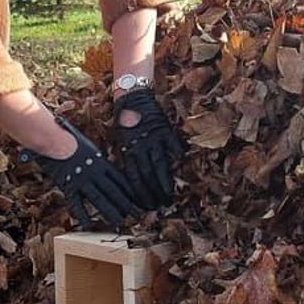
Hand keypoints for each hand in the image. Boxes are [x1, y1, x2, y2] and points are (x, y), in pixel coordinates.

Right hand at [18, 117, 139, 229]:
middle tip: (136, 215)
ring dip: (110, 212)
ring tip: (119, 222)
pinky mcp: (68, 186)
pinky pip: (77, 204)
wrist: (54, 141)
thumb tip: (105, 164)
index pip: (120, 179)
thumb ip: (98, 159)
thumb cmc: (70, 140)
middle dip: (126, 204)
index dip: (130, 191)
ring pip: (99, 199)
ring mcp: (82, 180)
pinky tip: (89, 225)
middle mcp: (94, 172)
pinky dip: (83, 216)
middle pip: (113, 191)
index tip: (138, 199)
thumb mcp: (89, 147)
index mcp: (101, 162)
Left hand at [113, 89, 185, 208]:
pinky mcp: (164, 130)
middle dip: (152, 193)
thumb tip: (132, 177)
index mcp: (129, 151)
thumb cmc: (126, 120)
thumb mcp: (123, 140)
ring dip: (164, 183)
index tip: (144, 206)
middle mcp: (140, 148)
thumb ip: (129, 156)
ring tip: (169, 195)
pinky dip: (177, 154)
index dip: (139, 194)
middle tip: (159, 206)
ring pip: (159, 166)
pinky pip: (172, 145)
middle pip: (147, 176)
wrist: (133, 98)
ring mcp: (153, 140)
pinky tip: (181, 164)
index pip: (134, 178)